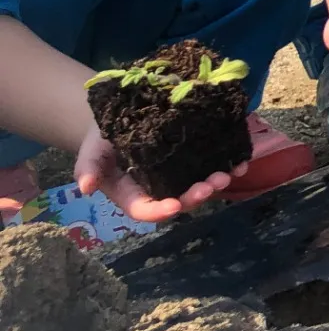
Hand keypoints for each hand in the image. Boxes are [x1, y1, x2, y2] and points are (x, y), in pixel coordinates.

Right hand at [77, 124, 239, 222]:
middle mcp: (159, 189)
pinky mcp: (193, 159)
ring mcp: (178, 176)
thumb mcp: (90, 152)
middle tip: (213, 184)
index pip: (146, 210)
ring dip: (216, 183)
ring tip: (230, 172)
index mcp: (132, 194)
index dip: (161, 211)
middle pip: (179, 200)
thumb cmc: (101, 140)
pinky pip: (211, 165)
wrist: (119, 119)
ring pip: (199, 186)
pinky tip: (242, 161)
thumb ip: (88, 169)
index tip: (175, 205)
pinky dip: (229, 165)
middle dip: (197, 196)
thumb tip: (85, 188)